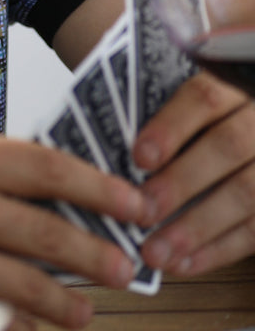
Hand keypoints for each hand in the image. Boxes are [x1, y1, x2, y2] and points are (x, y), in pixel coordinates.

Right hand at [0, 132, 143, 330]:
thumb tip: (39, 200)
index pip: (40, 161)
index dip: (96, 183)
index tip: (132, 201)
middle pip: (48, 223)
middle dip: (97, 249)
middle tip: (128, 265)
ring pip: (32, 279)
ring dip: (69, 299)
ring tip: (86, 311)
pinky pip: (0, 317)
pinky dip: (24, 325)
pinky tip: (35, 327)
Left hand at [135, 72, 254, 275]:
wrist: (238, 130)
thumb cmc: (193, 119)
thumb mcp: (179, 98)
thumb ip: (153, 110)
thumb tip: (106, 144)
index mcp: (233, 83)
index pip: (204, 97)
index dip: (171, 127)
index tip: (139, 156)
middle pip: (227, 147)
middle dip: (181, 183)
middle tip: (142, 210)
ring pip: (247, 194)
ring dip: (198, 228)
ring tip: (156, 251)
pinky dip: (220, 250)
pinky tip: (185, 264)